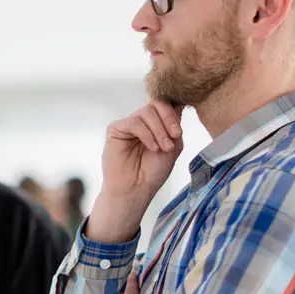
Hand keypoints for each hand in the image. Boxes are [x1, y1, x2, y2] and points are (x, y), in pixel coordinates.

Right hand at [89, 101, 184, 243]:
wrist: (137, 189)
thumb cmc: (153, 172)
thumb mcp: (173, 147)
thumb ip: (175, 126)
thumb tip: (178, 105)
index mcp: (155, 124)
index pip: (165, 105)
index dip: (173, 114)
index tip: (178, 133)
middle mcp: (142, 121)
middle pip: (157, 104)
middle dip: (168, 120)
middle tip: (174, 137)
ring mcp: (129, 124)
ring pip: (147, 111)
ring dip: (159, 130)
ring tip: (162, 148)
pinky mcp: (116, 129)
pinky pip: (134, 122)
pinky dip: (147, 134)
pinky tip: (152, 147)